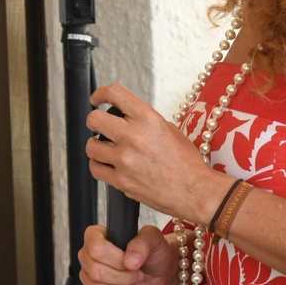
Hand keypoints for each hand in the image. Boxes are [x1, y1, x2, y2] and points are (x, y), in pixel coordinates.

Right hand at [78, 224, 176, 284]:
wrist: (159, 271)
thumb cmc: (153, 252)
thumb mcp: (153, 239)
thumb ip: (142, 244)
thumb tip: (130, 260)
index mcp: (96, 236)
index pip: (96, 249)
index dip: (116, 260)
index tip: (132, 262)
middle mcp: (88, 256)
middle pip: (96, 272)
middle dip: (123, 278)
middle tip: (137, 274)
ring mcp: (89, 277)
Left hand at [86, 83, 218, 222]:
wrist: (194, 191)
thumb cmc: (186, 162)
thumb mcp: (169, 129)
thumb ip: (144, 121)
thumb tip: (126, 118)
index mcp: (147, 119)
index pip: (115, 94)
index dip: (101, 93)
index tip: (97, 98)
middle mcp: (133, 136)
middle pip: (94, 119)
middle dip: (95, 121)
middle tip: (100, 126)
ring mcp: (124, 160)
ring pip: (91, 146)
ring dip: (96, 145)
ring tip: (105, 148)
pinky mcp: (121, 181)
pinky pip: (95, 169)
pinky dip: (98, 165)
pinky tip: (107, 164)